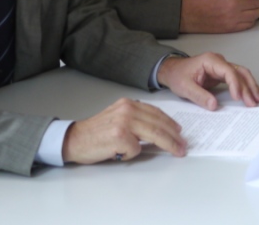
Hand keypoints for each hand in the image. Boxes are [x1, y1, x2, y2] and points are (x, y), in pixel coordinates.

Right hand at [62, 98, 185, 163]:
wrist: (75, 139)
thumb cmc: (97, 132)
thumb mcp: (118, 117)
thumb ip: (136, 119)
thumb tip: (159, 129)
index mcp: (128, 103)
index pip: (156, 113)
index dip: (169, 123)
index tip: (179, 131)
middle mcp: (127, 110)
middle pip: (158, 124)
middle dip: (174, 136)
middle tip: (183, 145)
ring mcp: (124, 123)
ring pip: (154, 135)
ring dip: (168, 145)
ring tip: (177, 151)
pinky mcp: (120, 137)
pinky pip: (136, 149)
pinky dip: (133, 154)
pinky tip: (122, 153)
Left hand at [157, 52, 258, 110]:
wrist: (172, 70)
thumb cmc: (177, 76)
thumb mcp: (184, 87)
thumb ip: (199, 96)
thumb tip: (215, 105)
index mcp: (210, 61)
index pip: (228, 71)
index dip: (235, 84)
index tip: (238, 98)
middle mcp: (219, 61)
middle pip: (239, 71)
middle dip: (247, 87)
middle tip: (253, 102)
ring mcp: (221, 67)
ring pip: (241, 74)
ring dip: (250, 86)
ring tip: (257, 99)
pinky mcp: (221, 74)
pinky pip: (236, 79)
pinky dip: (245, 86)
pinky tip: (251, 94)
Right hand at [180, 0, 258, 33]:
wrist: (191, 15)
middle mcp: (235, 6)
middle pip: (258, 2)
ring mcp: (235, 18)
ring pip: (256, 14)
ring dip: (256, 9)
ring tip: (250, 7)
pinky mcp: (232, 28)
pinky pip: (249, 24)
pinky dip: (251, 19)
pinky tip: (245, 15)